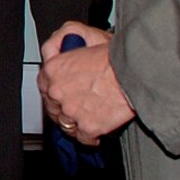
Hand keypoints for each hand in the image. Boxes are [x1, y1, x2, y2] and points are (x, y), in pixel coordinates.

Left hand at [37, 22, 135, 143]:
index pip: (43, 85)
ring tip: (86, 119)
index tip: (60, 94)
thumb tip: (57, 55)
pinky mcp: (88, 126)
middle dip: (64, 108)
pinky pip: (83, 138)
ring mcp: (72, 111)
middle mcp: (58, 92)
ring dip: (75, 122)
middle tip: (76, 107)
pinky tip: (95, 133)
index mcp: (54, 69)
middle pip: (53, 107)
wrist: (136, 71)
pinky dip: (89, 138)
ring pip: (66, 124)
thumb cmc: (115, 56)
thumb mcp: (83, 41)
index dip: (54, 91)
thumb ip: (64, 52)